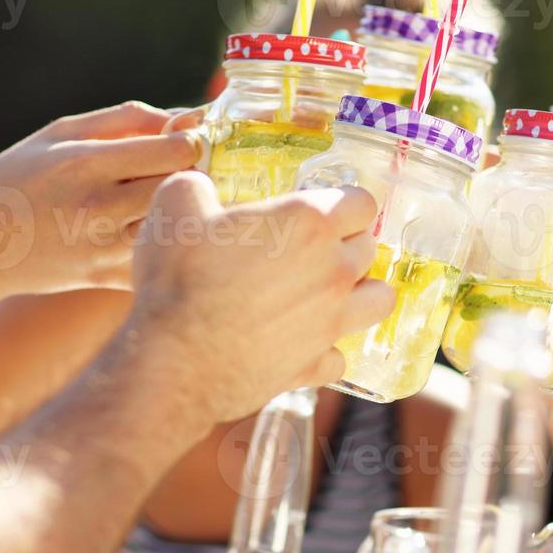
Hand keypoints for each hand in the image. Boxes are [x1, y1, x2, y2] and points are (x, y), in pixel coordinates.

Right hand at [0, 102, 199, 298]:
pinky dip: (174, 247)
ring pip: (179, 229)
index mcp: (86, 164)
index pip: (176, 151)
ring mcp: (103, 249)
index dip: (196, 140)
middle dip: (202, 174)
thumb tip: (185, 116)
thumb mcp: (59, 132)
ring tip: (183, 199)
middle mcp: (98, 208)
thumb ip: (125, 119)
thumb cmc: (18, 178)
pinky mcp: (106, 279)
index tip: (192, 137)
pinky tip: (164, 232)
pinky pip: (161, 262)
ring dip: (191, 212)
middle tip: (199, 167)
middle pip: (186, 189)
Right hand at [122, 171, 394, 426]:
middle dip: (347, 243)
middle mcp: (334, 270)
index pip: (362, 202)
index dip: (343, 202)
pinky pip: (339, 356)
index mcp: (310, 222)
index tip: (322, 208)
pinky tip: (301, 343)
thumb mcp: (176, 206)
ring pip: (379, 301)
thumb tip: (200, 187)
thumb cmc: (178, 277)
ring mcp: (331, 322)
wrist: (174, 360)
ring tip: (330, 293)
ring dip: (361, 293)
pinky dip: (324, 349)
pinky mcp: (314, 366)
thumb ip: (198, 186)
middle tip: (312, 247)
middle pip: (369, 248)